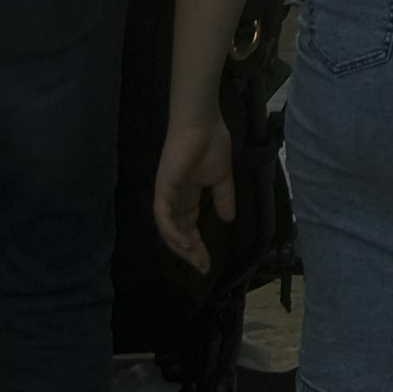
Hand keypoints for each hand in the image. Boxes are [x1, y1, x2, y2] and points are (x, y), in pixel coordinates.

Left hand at [149, 109, 233, 268]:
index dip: (198, 247)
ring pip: (169, 230)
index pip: (190, 228)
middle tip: (203, 267)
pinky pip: (164, 217)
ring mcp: (167, 196)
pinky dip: (174, 232)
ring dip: (181, 247)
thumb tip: (229, 219)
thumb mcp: (221, 177)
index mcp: (188, 197)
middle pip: (178, 234)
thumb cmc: (212, 144)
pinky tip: (188, 242)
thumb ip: (224, 197)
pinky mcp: (163, 190)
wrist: (202, 124)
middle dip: (190, 253)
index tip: (209, 263)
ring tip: (197, 258)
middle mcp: (174, 200)